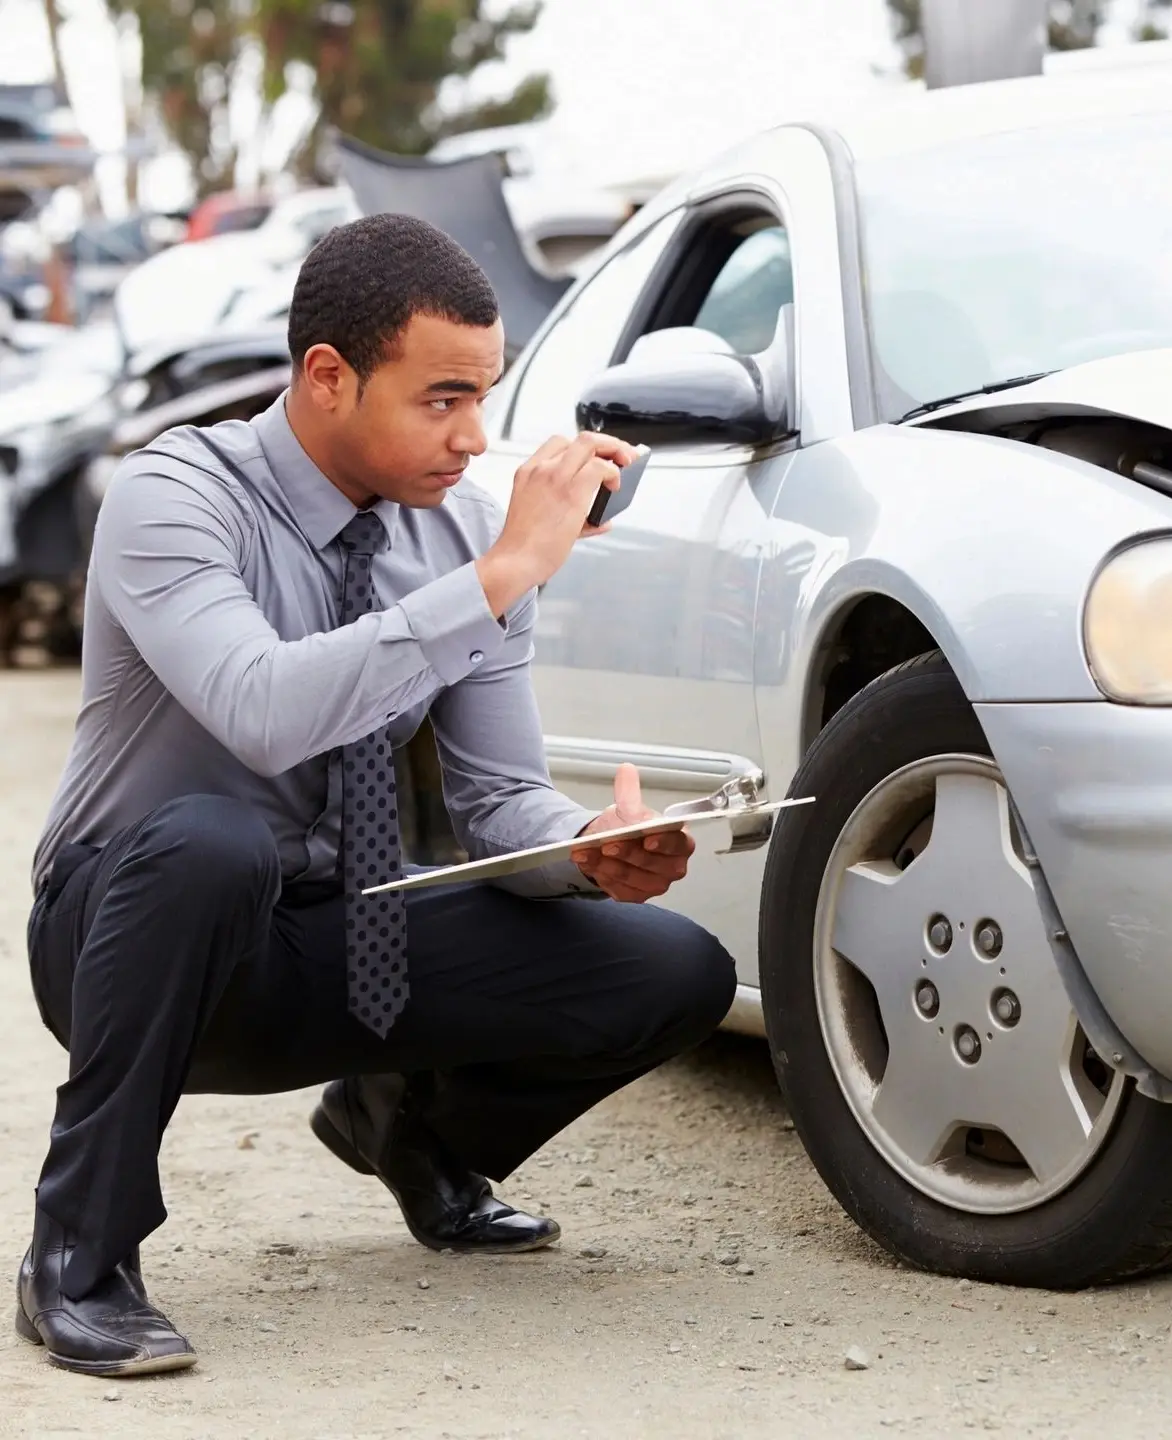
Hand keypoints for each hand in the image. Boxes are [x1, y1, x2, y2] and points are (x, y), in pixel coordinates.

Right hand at [476, 432, 638, 616]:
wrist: (515, 561)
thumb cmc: (525, 547)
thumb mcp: (542, 519)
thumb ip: (574, 516)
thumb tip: (601, 521)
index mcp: (529, 472)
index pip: (561, 444)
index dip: (585, 448)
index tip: (599, 457)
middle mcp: (541, 469)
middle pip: (581, 438)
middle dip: (608, 443)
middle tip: (623, 456)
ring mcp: (554, 476)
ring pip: (591, 444)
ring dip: (616, 451)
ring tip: (626, 465)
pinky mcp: (571, 491)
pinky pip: (600, 467)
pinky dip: (613, 474)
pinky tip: (615, 487)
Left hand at [569, 763, 694, 903]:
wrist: (611, 844)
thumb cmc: (629, 827)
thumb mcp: (628, 807)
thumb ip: (629, 792)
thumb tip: (626, 770)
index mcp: (680, 841)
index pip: (678, 844)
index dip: (663, 842)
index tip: (647, 839)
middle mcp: (673, 866)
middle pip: (653, 863)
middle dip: (628, 853)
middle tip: (607, 844)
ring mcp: (656, 884)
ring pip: (633, 877)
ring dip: (608, 864)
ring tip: (587, 852)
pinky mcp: (637, 895)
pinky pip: (620, 888)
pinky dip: (602, 875)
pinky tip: (589, 863)